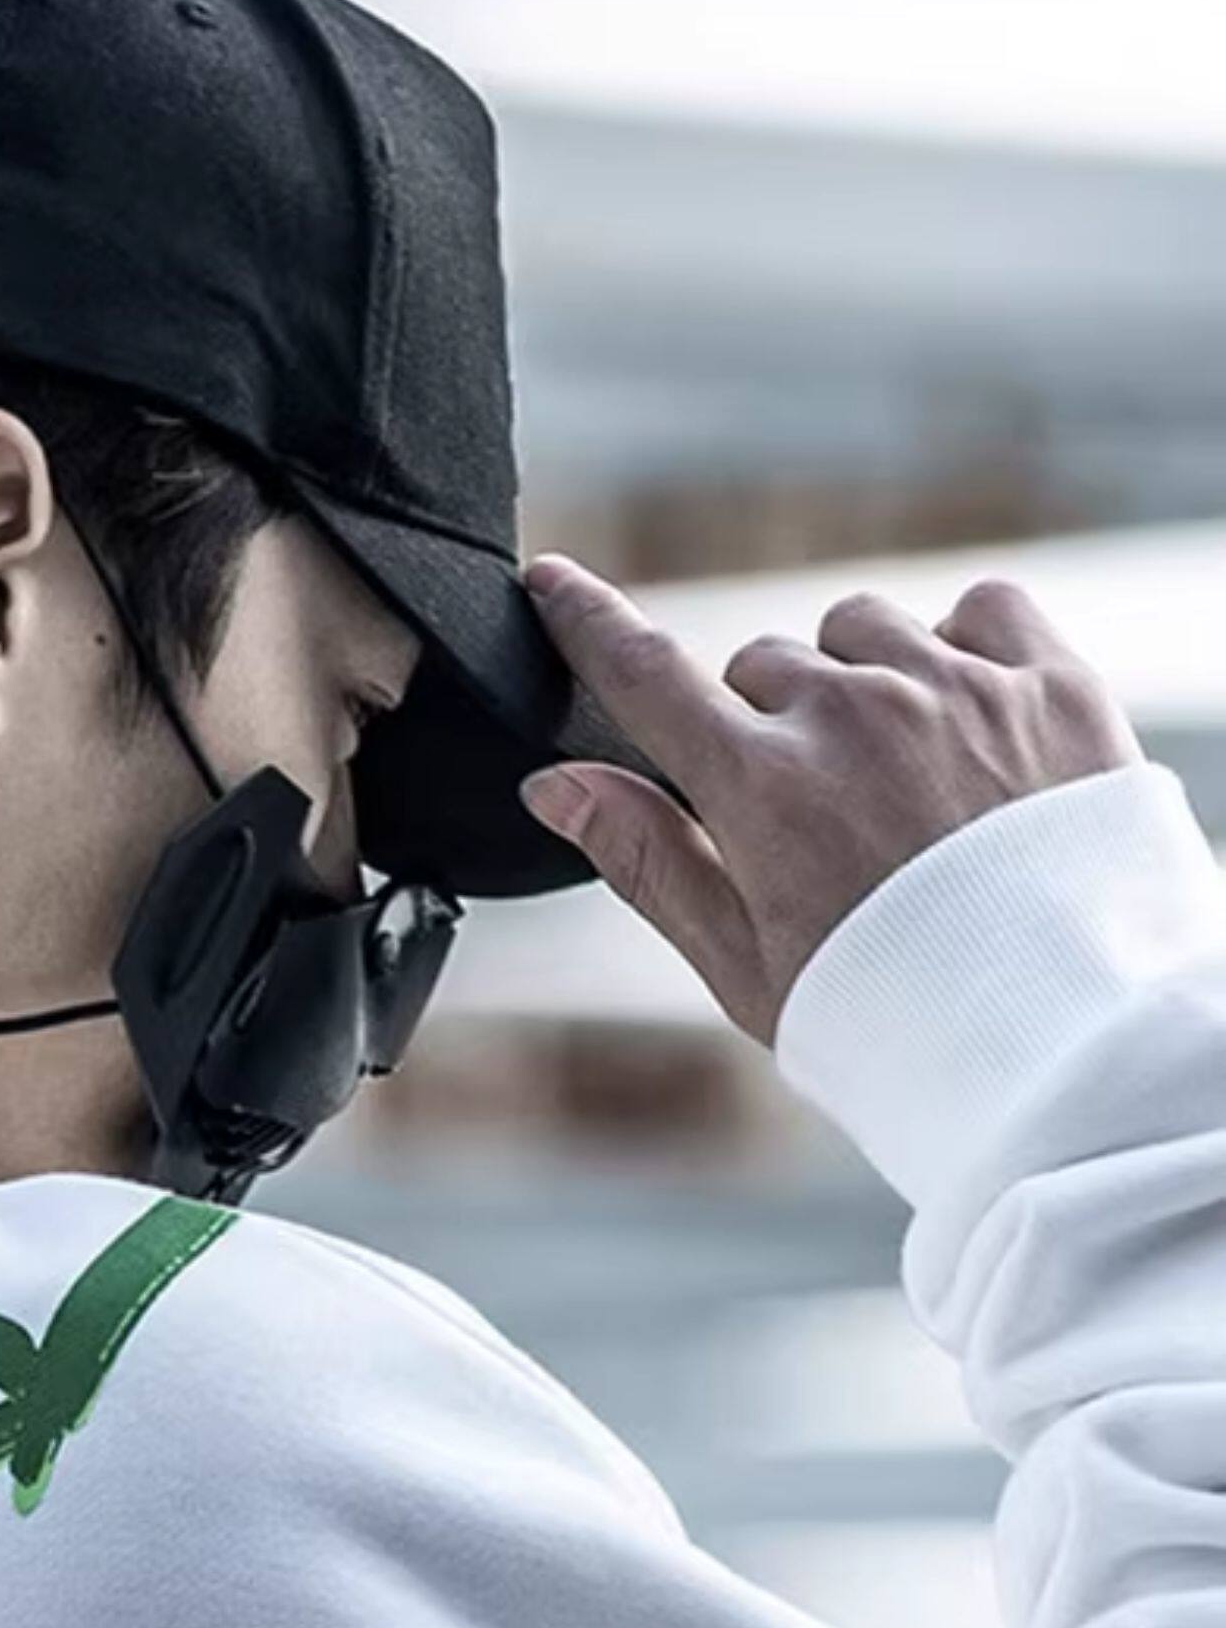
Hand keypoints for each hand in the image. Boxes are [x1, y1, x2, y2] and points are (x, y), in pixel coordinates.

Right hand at [518, 559, 1142, 1044]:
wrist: (1076, 1046)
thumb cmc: (899, 1020)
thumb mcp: (746, 965)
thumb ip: (647, 859)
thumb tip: (553, 785)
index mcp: (762, 789)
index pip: (641, 673)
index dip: (584, 619)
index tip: (551, 580)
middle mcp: (851, 718)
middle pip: (761, 667)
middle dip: (768, 723)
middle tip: (820, 816)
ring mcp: (956, 690)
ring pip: (859, 631)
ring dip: (861, 682)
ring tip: (903, 775)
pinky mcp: (1051, 683)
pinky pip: (979, 609)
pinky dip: (963, 650)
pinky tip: (972, 721)